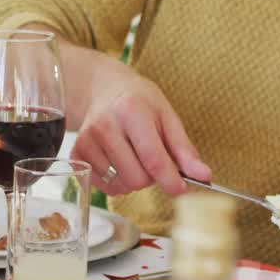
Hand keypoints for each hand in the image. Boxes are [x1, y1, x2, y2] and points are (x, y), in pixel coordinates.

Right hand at [69, 65, 210, 196]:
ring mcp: (86, 141)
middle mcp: (104, 126)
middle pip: (137, 178)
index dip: (171, 180)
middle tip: (152, 160)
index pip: (153, 158)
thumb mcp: (167, 117)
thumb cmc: (140, 102)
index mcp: (131, 111)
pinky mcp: (76, 154)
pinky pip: (104, 187)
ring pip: (121, 185)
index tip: (182, 189)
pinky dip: (117, 182)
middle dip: (151, 177)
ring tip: (134, 158)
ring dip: (134, 180)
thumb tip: (204, 177)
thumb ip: (185, 150)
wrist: (104, 90)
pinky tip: (118, 162)